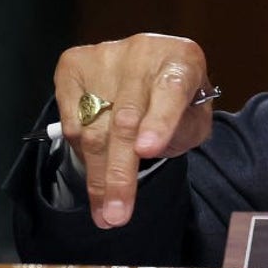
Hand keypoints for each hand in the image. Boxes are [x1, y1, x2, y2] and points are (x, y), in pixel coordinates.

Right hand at [54, 33, 213, 228]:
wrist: (153, 69)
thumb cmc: (179, 101)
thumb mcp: (195, 118)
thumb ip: (183, 133)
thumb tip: (147, 150)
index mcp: (182, 61)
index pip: (172, 90)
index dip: (160, 121)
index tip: (148, 150)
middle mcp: (142, 52)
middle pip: (126, 120)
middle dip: (119, 172)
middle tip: (117, 214)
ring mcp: (105, 56)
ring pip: (94, 127)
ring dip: (98, 176)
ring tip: (106, 212)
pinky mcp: (74, 64)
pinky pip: (71, 121)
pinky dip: (82, 152)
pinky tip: (97, 170)